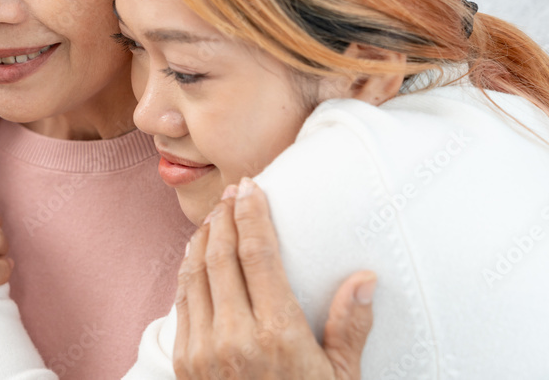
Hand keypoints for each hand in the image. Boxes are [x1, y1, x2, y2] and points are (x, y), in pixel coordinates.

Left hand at [173, 178, 375, 379]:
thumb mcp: (341, 378)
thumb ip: (350, 327)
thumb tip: (365, 278)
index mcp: (278, 335)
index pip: (258, 256)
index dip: (253, 215)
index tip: (251, 187)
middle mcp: (235, 338)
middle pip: (222, 256)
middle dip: (226, 217)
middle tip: (234, 193)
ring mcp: (204, 351)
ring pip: (195, 275)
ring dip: (203, 239)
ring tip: (216, 216)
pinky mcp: (185, 363)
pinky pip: (182, 303)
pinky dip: (188, 272)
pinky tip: (198, 257)